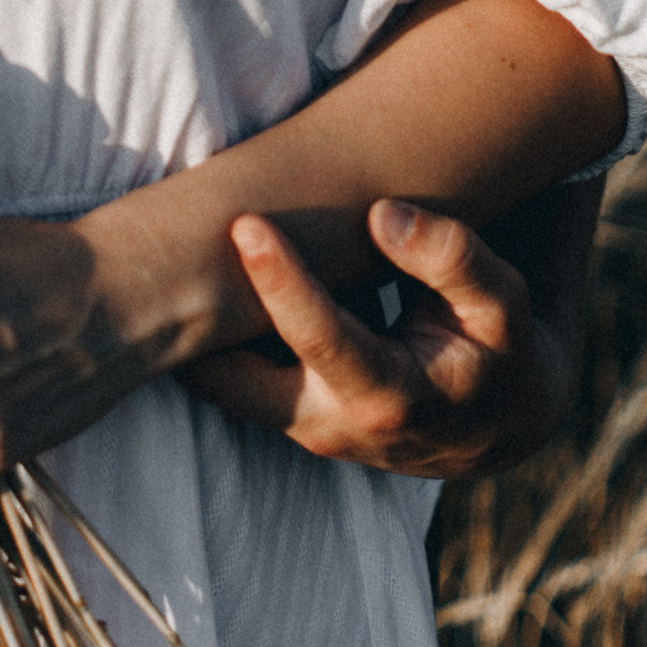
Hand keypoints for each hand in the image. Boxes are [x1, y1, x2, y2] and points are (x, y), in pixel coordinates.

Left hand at [182, 190, 594, 478]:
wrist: (503, 422)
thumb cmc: (501, 349)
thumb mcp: (503, 304)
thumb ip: (452, 257)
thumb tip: (384, 216)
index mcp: (391, 399)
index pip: (323, 341)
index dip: (285, 284)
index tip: (248, 224)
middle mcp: (333, 428)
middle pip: (238, 385)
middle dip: (194, 332)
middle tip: (153, 254)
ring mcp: (303, 430)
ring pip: (224, 388)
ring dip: (186, 340)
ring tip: (143, 267)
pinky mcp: (287, 419)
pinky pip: (231, 382)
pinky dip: (202, 343)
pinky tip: (172, 289)